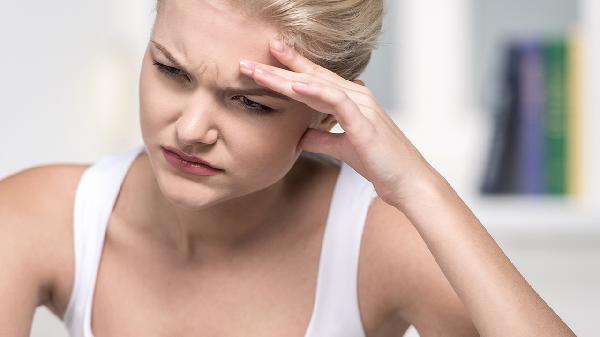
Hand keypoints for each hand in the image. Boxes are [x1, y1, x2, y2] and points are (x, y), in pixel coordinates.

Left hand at [239, 39, 437, 206]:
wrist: (408, 183)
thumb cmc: (381, 165)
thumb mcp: (343, 149)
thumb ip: (322, 138)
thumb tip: (299, 136)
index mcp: (352, 101)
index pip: (314, 80)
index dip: (288, 69)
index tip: (262, 63)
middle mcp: (357, 97)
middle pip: (311, 77)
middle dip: (279, 68)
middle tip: (248, 61)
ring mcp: (362, 107)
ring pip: (319, 84)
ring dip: (286, 76)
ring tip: (259, 70)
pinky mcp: (365, 123)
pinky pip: (337, 101)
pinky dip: (315, 92)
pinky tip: (294, 86)